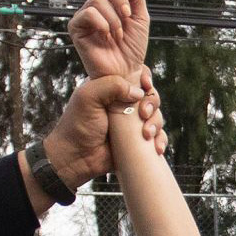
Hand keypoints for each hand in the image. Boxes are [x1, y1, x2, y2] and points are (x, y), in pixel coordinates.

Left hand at [38, 68, 165, 191]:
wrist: (74, 158)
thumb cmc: (76, 126)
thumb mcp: (88, 96)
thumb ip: (112, 85)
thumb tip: (139, 92)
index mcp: (112, 88)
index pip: (136, 76)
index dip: (145, 80)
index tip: (146, 85)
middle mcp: (123, 103)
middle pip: (150, 96)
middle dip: (152, 104)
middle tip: (144, 114)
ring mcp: (131, 122)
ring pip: (156, 116)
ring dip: (156, 124)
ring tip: (146, 134)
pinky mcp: (136, 140)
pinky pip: (157, 137)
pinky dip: (160, 140)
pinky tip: (156, 147)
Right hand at [68, 0, 149, 79]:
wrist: (126, 71)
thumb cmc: (133, 46)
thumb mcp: (143, 16)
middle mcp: (94, 1)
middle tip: (127, 19)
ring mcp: (84, 14)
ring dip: (116, 17)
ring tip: (117, 35)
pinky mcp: (76, 27)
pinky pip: (91, 12)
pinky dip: (104, 24)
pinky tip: (107, 37)